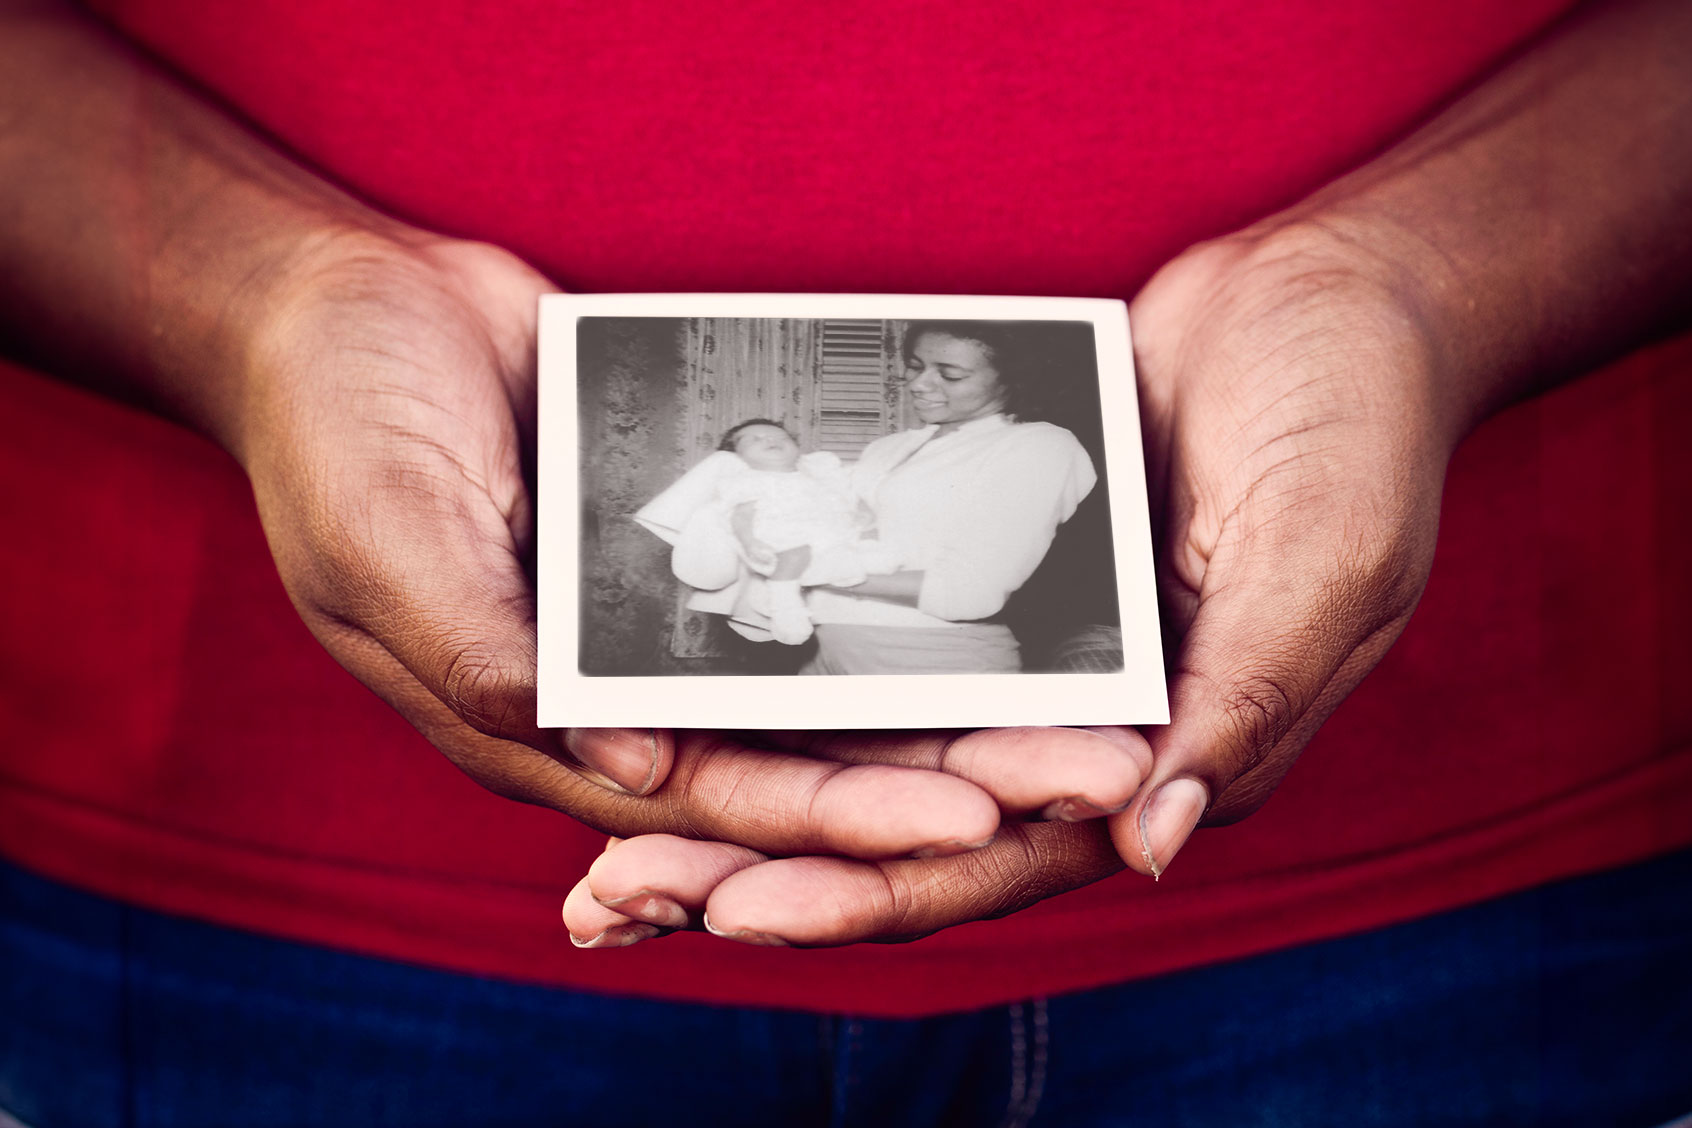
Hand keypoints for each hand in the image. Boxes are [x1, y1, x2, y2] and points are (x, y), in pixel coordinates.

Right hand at [234, 232, 1149, 883]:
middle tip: (1084, 773)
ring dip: (945, 703)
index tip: (972, 815)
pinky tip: (990, 600)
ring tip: (1076, 707)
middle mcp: (616, 694)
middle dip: (943, 778)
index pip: (713, 802)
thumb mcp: (384, 545)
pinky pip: (805, 581)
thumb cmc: (334, 427)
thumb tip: (625, 762)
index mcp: (536, 727)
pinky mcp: (693, 542)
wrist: (347, 303)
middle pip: (803, 761)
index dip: (840, 819)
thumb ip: (487, 661)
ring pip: (825, 685)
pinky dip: (885, 596)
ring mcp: (662, 621)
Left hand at [565, 222, 1451, 945]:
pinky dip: (787, 667)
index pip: (998, 857)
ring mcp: (1028, 652)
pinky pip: (875, 634)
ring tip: (609, 831)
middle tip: (619, 898)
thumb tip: (1150, 845)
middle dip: (763, 870)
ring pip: (867, 746)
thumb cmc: (1353, 427)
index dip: (867, 895)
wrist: (1323, 295)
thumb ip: (1242, 707)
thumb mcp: (1322, 566)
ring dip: (748, 791)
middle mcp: (1082, 728)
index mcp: (1168, 758)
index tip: (732, 914)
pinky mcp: (989, 574)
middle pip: (901, 825)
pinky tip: (679, 676)